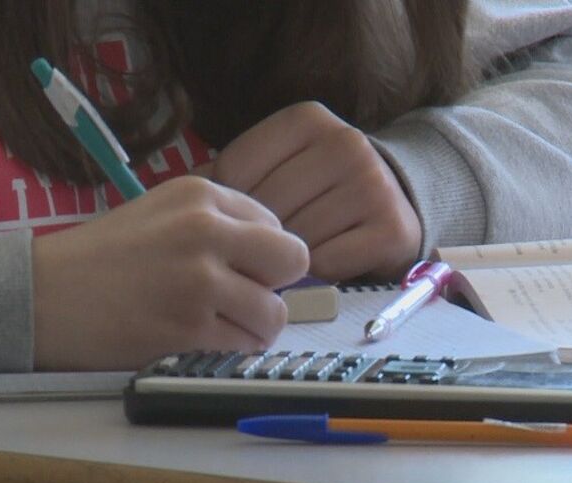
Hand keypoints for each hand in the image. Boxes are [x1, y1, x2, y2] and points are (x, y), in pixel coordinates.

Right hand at [31, 176, 308, 369]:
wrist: (41, 296)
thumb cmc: (98, 259)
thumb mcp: (159, 213)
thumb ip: (216, 223)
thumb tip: (271, 254)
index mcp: (199, 195)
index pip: (275, 224)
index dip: (261, 255)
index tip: (233, 269)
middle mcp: (205, 231)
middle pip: (292, 260)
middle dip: (273, 285)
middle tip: (240, 298)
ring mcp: (198, 282)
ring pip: (274, 312)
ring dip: (252, 326)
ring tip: (216, 325)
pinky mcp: (188, 329)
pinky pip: (244, 347)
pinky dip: (229, 351)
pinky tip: (198, 342)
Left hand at [208, 102, 421, 281]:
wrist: (395, 201)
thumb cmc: (317, 188)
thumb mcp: (278, 164)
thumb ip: (230, 175)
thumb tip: (177, 194)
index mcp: (306, 120)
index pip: (236, 171)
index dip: (228, 208)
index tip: (235, 223)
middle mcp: (345, 143)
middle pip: (266, 208)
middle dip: (256, 237)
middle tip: (258, 251)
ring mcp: (372, 185)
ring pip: (296, 240)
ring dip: (285, 259)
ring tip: (288, 256)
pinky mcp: (391, 228)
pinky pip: (327, 263)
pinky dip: (316, 273)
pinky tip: (319, 264)